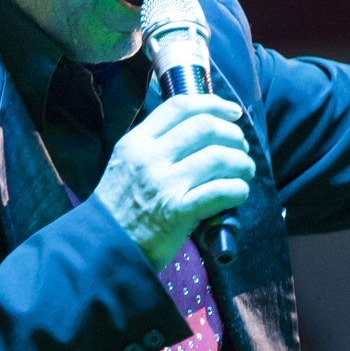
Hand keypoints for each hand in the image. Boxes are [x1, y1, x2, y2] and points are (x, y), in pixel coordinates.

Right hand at [93, 94, 253, 269]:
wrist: (104, 247)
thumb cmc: (120, 205)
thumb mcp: (126, 162)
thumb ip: (155, 143)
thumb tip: (200, 127)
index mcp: (137, 141)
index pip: (179, 106)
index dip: (213, 104)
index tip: (232, 112)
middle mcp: (150, 158)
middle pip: (205, 127)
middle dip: (233, 134)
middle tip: (241, 147)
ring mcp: (165, 184)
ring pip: (218, 157)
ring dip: (242, 162)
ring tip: (245, 171)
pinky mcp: (178, 212)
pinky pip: (221, 191)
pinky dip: (238, 189)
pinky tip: (240, 192)